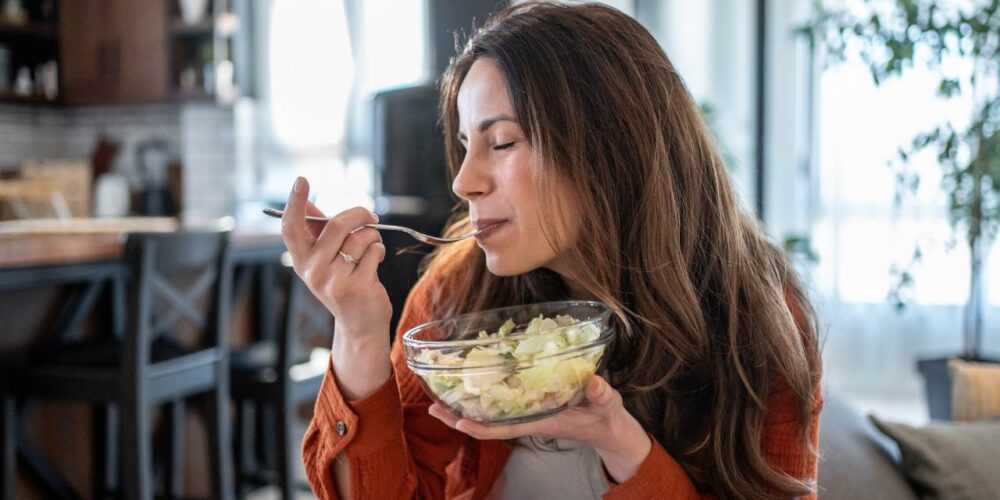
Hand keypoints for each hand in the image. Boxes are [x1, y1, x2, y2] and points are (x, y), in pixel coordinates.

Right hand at [280, 177, 391, 340]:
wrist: (359, 324)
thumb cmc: (343, 283)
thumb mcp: (325, 260)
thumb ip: (318, 232)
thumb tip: (309, 204)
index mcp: (301, 261)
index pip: (292, 227)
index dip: (295, 202)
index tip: (301, 180)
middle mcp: (313, 271)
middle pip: (338, 224)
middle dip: (360, 214)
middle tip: (371, 217)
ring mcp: (334, 280)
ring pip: (361, 237)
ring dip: (373, 237)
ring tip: (371, 249)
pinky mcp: (357, 286)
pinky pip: (374, 250)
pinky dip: (379, 250)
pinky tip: (375, 262)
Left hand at [428, 375, 651, 483]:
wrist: (610, 430)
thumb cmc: (607, 419)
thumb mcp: (607, 405)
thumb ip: (601, 394)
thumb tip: (593, 382)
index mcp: (542, 421)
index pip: (504, 428)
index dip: (479, 426)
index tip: (457, 419)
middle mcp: (530, 419)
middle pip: (487, 423)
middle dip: (459, 416)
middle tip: (432, 406)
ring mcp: (529, 414)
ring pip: (491, 415)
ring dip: (466, 406)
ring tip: (439, 396)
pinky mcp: (532, 406)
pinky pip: (502, 405)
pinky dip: (484, 397)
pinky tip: (472, 386)